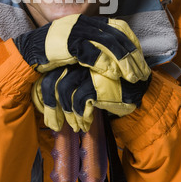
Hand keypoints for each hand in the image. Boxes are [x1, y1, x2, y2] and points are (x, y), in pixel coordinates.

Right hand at [14, 14, 150, 82]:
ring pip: (107, 43)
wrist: (27, 52)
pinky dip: (104, 63)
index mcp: (88, 21)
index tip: (141, 59)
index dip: (132, 42)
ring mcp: (75, 31)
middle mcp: (84, 22)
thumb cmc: (53, 52)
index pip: (118, 26)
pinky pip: (90, 52)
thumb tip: (114, 57)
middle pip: (116, 36)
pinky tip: (113, 74)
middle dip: (132, 55)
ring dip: (123, 61)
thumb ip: (93, 46)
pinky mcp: (66, 42)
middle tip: (142, 73)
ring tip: (132, 76)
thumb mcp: (77, 45)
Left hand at [32, 63, 151, 131]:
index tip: (43, 108)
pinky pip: (79, 100)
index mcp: (75, 55)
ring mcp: (90, 68)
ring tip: (74, 126)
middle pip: (52, 79)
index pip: (51, 70)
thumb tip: (41, 96)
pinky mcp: (99, 81)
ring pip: (63, 89)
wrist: (139, 91)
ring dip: (67, 113)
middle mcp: (80, 57)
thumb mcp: (87, 80)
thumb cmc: (109, 87)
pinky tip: (85, 125)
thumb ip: (69, 81)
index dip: (44, 92)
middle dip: (50, 106)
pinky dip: (80, 116)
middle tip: (53, 124)